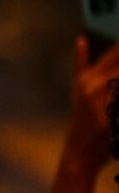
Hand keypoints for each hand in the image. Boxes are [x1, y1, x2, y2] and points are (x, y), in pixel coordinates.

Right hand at [68, 33, 118, 170]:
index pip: (115, 53)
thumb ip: (81, 62)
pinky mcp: (109, 120)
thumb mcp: (77, 90)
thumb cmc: (81, 120)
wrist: (80, 151)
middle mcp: (93, 87)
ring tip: (117, 99)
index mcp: (87, 78)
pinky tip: (117, 112)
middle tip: (118, 88)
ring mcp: (102, 104)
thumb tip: (81, 40)